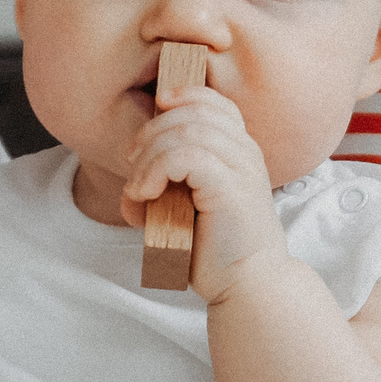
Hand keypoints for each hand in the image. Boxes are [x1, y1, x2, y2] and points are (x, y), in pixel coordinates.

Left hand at [120, 84, 287, 301]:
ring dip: (150, 154)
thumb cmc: (219, 252)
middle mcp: (246, 153)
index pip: (214, 103)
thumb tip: (131, 192)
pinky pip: (187, 156)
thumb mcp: (187, 210)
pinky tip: (147, 193)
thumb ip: (166, 190)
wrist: (249, 286)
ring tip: (139, 186)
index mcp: (241, 152)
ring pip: (187, 132)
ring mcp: (242, 169)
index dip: (183, 96)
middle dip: (153, 130)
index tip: (155, 113)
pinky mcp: (230, 188)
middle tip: (133, 163)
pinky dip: (157, 169)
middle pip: (194, 112)